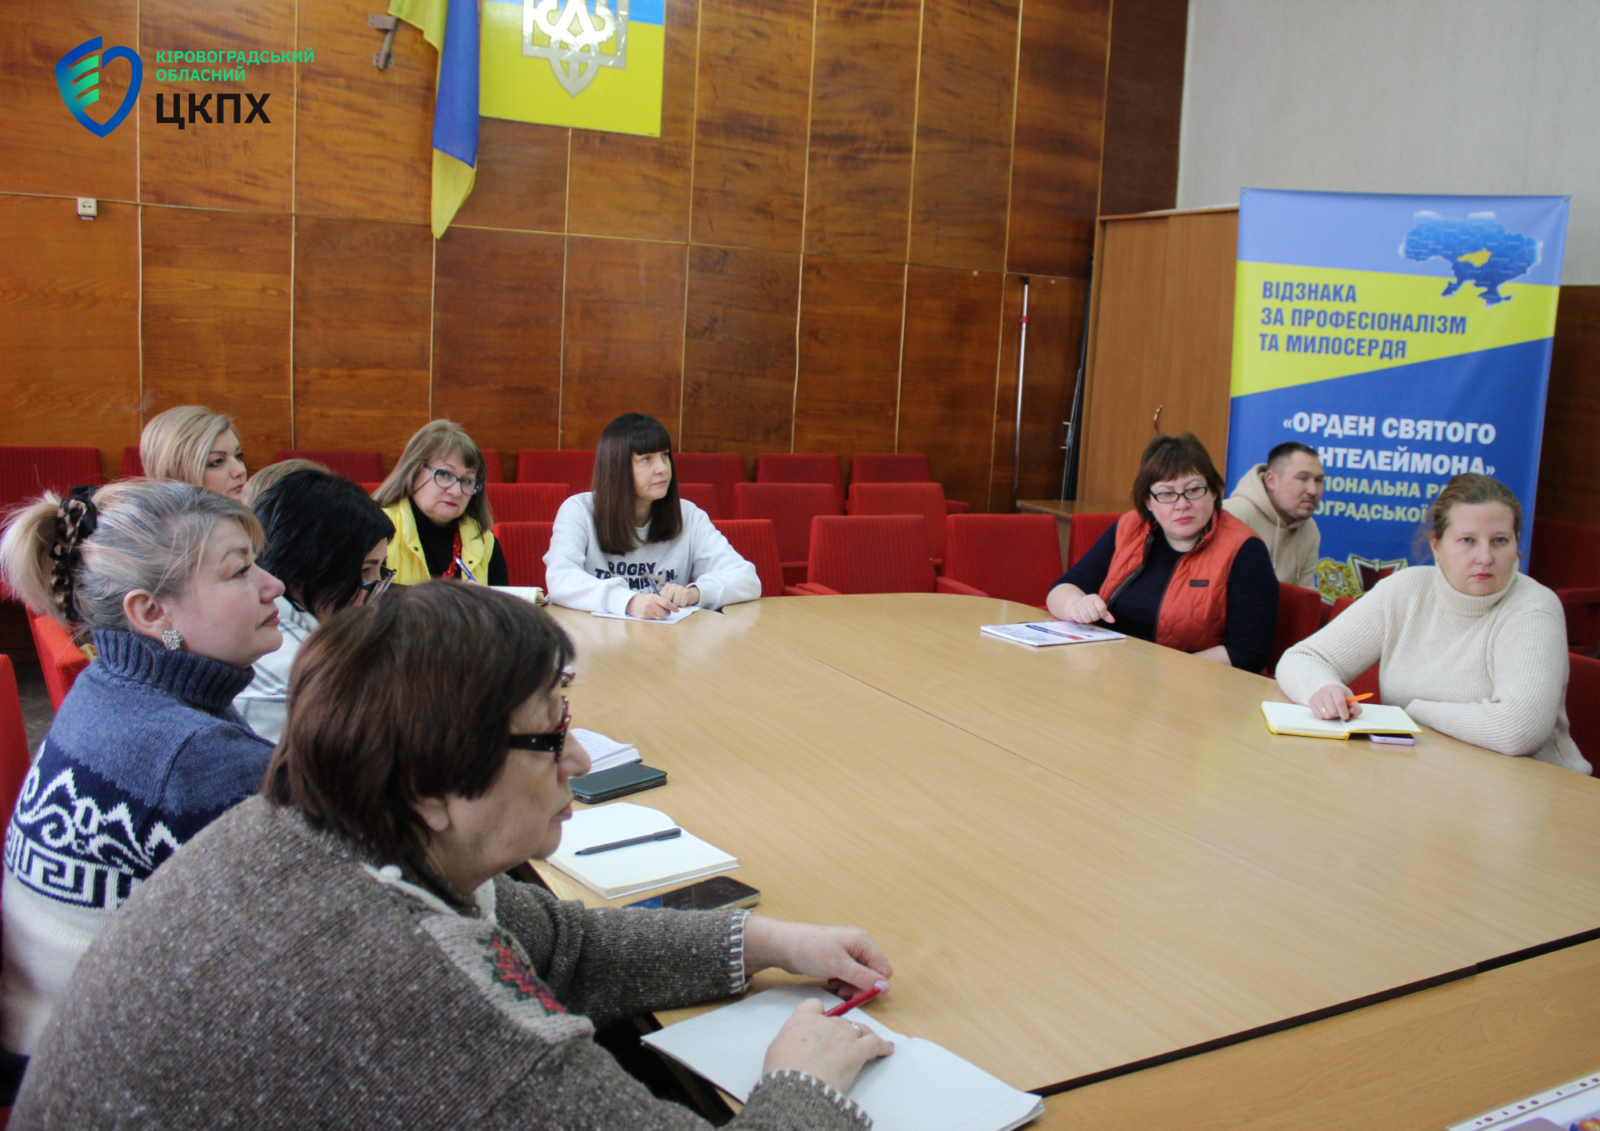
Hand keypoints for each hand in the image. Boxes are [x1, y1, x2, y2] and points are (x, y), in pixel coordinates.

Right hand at [626, 593, 680, 618]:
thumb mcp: (652, 596)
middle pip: (664, 612)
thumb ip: (661, 601)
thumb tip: (671, 608)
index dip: (673, 607)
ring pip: (659, 617)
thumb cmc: (644, 599)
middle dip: (667, 614)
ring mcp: (646, 611)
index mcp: (653, 597)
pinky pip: (654, 619)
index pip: (666, 603)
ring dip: (661, 616)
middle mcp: (650, 604)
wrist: (631, 603)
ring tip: (658, 612)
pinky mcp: (644, 617)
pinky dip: (655, 617)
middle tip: (667, 612)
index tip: (677, 610)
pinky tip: (651, 613)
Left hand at [659, 583, 699, 606]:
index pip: (661, 597)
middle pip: (667, 600)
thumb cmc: (678, 597)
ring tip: (679, 602)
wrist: (692, 594)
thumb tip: (659, 607)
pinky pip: (681, 604)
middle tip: (672, 607)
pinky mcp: (686, 592)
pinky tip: (684, 601)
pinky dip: (683, 605)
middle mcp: (673, 586)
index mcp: (667, 586)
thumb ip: (664, 599)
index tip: (665, 607)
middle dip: (669, 606)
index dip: (662, 604)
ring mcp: (680, 588)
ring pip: (675, 603)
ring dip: (677, 606)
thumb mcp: (670, 596)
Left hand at [743, 916, 892, 998]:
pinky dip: (842, 983)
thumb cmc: (810, 950)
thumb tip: (886, 987)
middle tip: (843, 992)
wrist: (783, 946)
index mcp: (863, 942)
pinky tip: (830, 982)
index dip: (874, 984)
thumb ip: (863, 977)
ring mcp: (848, 953)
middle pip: (872, 974)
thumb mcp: (838, 965)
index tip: (858, 993)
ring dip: (850, 986)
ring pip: (860, 978)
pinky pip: (849, 977)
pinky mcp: (837, 961)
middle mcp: (859, 946)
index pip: (883, 969)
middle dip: (860, 986)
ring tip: (834, 986)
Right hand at [762, 998, 893, 1093]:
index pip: (813, 1005)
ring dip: (864, 1035)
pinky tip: (886, 1049)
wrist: (798, 1084)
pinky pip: (875, 1044)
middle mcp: (825, 1022)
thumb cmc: (783, 1070)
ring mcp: (844, 1035)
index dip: (818, 1014)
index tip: (821, 1022)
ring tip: (869, 1042)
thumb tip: (793, 1046)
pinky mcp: (858, 1050)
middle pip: (839, 1020)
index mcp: (802, 1019)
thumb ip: (789, 1040)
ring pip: (860, 1029)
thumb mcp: (777, 1049)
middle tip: (841, 1046)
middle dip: (841, 1031)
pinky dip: (882, 1046)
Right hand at [1059, 592, 1112, 624]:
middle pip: (1095, 615)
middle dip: (1094, 618)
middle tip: (1092, 616)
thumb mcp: (1099, 608)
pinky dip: (1081, 620)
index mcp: (1095, 597)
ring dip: (1088, 620)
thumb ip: (1106, 614)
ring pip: (1087, 618)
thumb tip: (1113, 621)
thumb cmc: (1090, 607)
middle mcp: (1087, 599)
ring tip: (1087, 617)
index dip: (1102, 614)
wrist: (1075, 604)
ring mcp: (1079, 604)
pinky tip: (1081, 616)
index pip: (1102, 608)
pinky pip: (1080, 619)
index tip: (1100, 614)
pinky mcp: (1073, 609)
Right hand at [1307, 684, 1360, 721]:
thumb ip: (1356, 708)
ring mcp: (1316, 696)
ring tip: (1332, 711)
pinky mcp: (1311, 701)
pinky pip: (1319, 716)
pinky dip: (1324, 717)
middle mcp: (1324, 691)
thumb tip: (1351, 715)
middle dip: (1338, 715)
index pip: (1339, 702)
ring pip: (1325, 715)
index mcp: (1336, 689)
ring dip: (1331, 716)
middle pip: (1332, 711)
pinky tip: (1326, 711)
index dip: (1344, 712)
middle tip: (1339, 712)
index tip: (1346, 718)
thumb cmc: (1341, 696)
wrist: (1328, 689)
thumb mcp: (1351, 699)